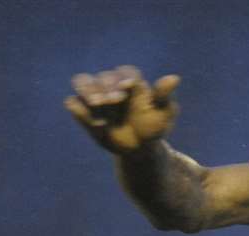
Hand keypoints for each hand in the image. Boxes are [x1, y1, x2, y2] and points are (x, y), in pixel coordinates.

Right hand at [65, 65, 180, 155]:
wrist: (139, 149)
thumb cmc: (153, 128)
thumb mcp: (163, 114)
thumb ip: (164, 96)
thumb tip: (174, 78)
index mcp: (131, 82)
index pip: (125, 73)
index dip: (124, 78)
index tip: (127, 88)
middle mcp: (110, 84)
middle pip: (102, 77)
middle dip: (106, 87)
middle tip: (112, 101)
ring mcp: (94, 96)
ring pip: (82, 82)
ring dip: (87, 90)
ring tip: (96, 103)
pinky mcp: (83, 110)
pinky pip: (73, 104)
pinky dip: (78, 108)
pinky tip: (88, 117)